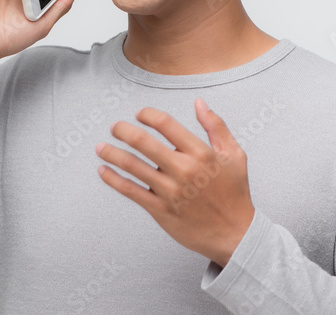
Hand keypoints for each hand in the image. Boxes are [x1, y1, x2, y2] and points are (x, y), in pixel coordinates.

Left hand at [95, 98, 255, 267]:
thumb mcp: (234, 155)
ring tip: (101, 147)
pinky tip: (103, 171)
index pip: (166, 124)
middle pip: (143, 142)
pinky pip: (130, 191)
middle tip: (115, 127)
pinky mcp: (160, 210)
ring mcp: (170, 191)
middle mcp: (183, 170)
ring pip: (133, 166)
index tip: (140, 114)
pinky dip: (113, 179)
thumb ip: (216, 126)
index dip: (148, 115)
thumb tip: (199, 102)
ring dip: (112, 153)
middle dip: (123, 131)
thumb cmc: (234, 193)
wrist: (234, 234)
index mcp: (201, 153)